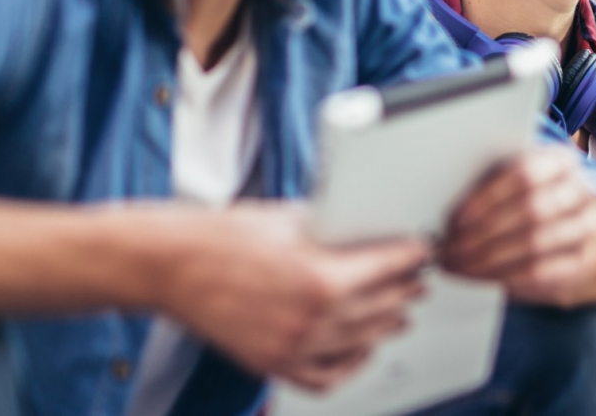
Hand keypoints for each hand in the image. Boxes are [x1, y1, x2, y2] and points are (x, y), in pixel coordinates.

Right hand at [155, 202, 430, 390]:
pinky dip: (352, 364)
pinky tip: (363, 348)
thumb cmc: (226, 236)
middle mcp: (313, 318)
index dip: (412, 257)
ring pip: (363, 342)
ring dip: (387, 325)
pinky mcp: (272, 364)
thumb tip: (374, 234)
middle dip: (406, 290)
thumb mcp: (294, 220)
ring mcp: (292, 347)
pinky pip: (327, 376)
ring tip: (400, 312)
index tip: (423, 251)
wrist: (172, 265)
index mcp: (322, 277)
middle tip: (418, 279)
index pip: (390, 268)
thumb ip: (337, 231)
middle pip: (383, 307)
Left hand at [441, 148, 595, 307]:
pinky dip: (507, 277)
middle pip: (532, 210)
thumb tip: (442, 206)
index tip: (456, 220)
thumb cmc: (521, 200)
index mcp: (559, 160)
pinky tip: (482, 279)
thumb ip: (484, 186)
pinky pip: (544, 273)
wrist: (562, 229)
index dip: (489, 198)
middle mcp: (579, 189)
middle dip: (484, 234)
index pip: (525, 173)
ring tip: (459, 266)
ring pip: (537, 244)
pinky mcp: (584, 260)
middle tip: (449, 250)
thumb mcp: (507, 183)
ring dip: (490, 259)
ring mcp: (587, 226)